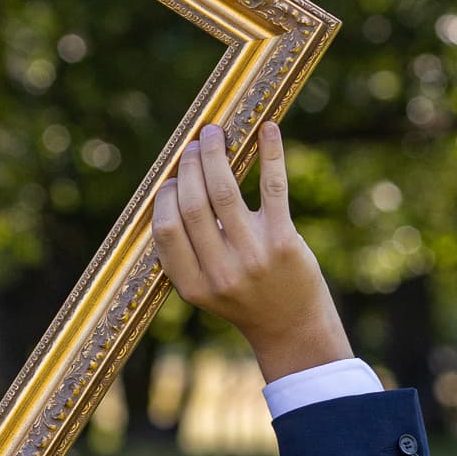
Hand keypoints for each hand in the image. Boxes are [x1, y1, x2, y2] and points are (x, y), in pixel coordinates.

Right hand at [151, 120, 352, 382]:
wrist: (291, 325)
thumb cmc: (244, 299)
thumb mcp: (204, 289)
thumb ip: (186, 252)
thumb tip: (173, 189)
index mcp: (193, 285)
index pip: (165, 230)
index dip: (165, 198)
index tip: (170, 179)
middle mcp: (221, 271)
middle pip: (193, 205)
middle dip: (189, 167)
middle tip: (193, 146)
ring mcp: (253, 255)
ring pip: (225, 191)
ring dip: (216, 154)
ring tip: (213, 134)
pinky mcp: (284, 240)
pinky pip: (273, 188)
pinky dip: (270, 154)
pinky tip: (268, 129)